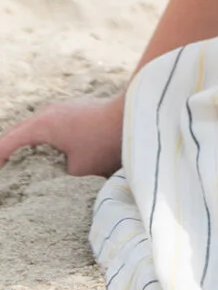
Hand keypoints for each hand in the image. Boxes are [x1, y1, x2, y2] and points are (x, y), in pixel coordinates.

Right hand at [0, 93, 125, 178]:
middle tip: (3, 171)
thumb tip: (51, 182)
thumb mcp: (75, 170)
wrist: (133, 116)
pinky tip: (44, 152)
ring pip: (34, 127)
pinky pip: (48, 124)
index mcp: (41, 126)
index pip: (8, 143)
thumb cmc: (103, 143)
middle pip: (18, 133)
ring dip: (25, 143)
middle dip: (7, 151)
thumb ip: (57, 176)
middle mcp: (48, 113)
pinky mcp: (74, 109)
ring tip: (19, 163)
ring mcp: (62, 108)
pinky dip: (40, 138)